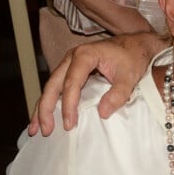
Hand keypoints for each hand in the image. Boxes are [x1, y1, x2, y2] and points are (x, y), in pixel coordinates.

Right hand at [29, 32, 163, 135]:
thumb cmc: (133, 57)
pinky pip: (58, 87)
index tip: (69, 124)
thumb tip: (102, 113)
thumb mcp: (130, 75)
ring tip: (36, 129)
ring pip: (51, 86)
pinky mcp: (72, 70)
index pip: (71, 82)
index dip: (69, 105)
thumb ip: (118, 93)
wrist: (138, 44)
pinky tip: (44, 117)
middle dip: (46, 108)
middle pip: (53, 84)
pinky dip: (50, 102)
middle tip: (45, 130)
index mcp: (85, 54)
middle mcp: (73, 57)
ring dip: (43, 107)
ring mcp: (70, 63)